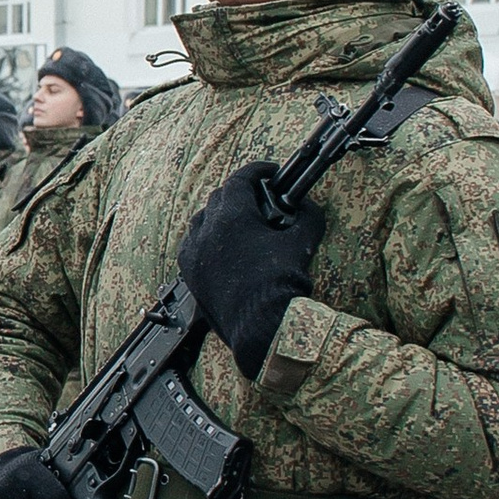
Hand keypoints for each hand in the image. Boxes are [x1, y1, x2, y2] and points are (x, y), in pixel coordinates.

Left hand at [176, 164, 324, 381]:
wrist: (264, 327)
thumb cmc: (282, 284)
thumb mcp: (302, 242)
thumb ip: (308, 216)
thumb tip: (309, 206)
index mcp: (233, 217)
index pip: (241, 180)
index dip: (257, 172)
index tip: (270, 173)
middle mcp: (208, 231)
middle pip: (220, 198)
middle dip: (240, 194)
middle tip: (260, 201)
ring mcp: (195, 254)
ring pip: (201, 222)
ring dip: (219, 217)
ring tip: (240, 224)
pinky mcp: (190, 275)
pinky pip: (192, 247)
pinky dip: (205, 242)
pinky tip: (220, 249)